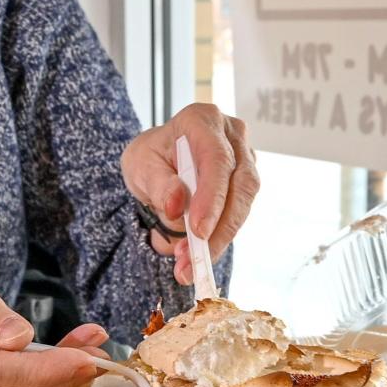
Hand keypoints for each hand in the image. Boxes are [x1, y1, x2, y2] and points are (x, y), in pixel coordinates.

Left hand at [120, 104, 259, 280]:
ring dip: (219, 239)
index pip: (216, 159)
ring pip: (243, 204)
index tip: (199, 230)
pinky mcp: (245, 184)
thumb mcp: (140, 165)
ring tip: (190, 266)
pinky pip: (237, 215)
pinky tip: (197, 259)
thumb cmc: (151, 157)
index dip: (212, 197)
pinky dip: (219, 239)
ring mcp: (245, 159)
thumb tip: (178, 206)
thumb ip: (158, 183)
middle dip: (219, 227)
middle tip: (194, 259)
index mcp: (203, 120)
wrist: (159, 163)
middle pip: (240, 184)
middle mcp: (232, 136)